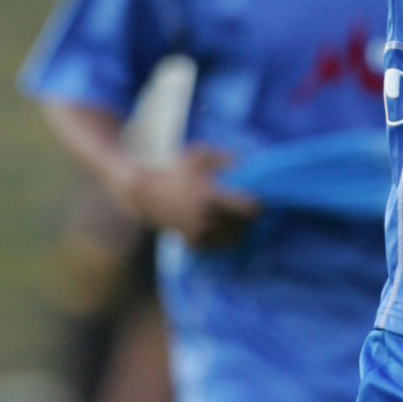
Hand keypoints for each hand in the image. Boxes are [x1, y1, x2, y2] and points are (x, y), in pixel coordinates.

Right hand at [121, 145, 259, 248]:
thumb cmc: (175, 170)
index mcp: (209, 196)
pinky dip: (225, 240)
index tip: (257, 200)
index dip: (257, 206)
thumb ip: (225, 158)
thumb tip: (248, 164)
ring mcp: (198, 232)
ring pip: (233, 240)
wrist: (144, 194)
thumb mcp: (199, 155)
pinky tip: (225, 229)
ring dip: (240, 231)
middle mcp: (205, 218)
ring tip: (239, 221)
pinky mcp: (193, 242)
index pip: (247, 209)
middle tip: (250, 212)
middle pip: (243, 227)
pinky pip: (219, 246)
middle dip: (249, 220)